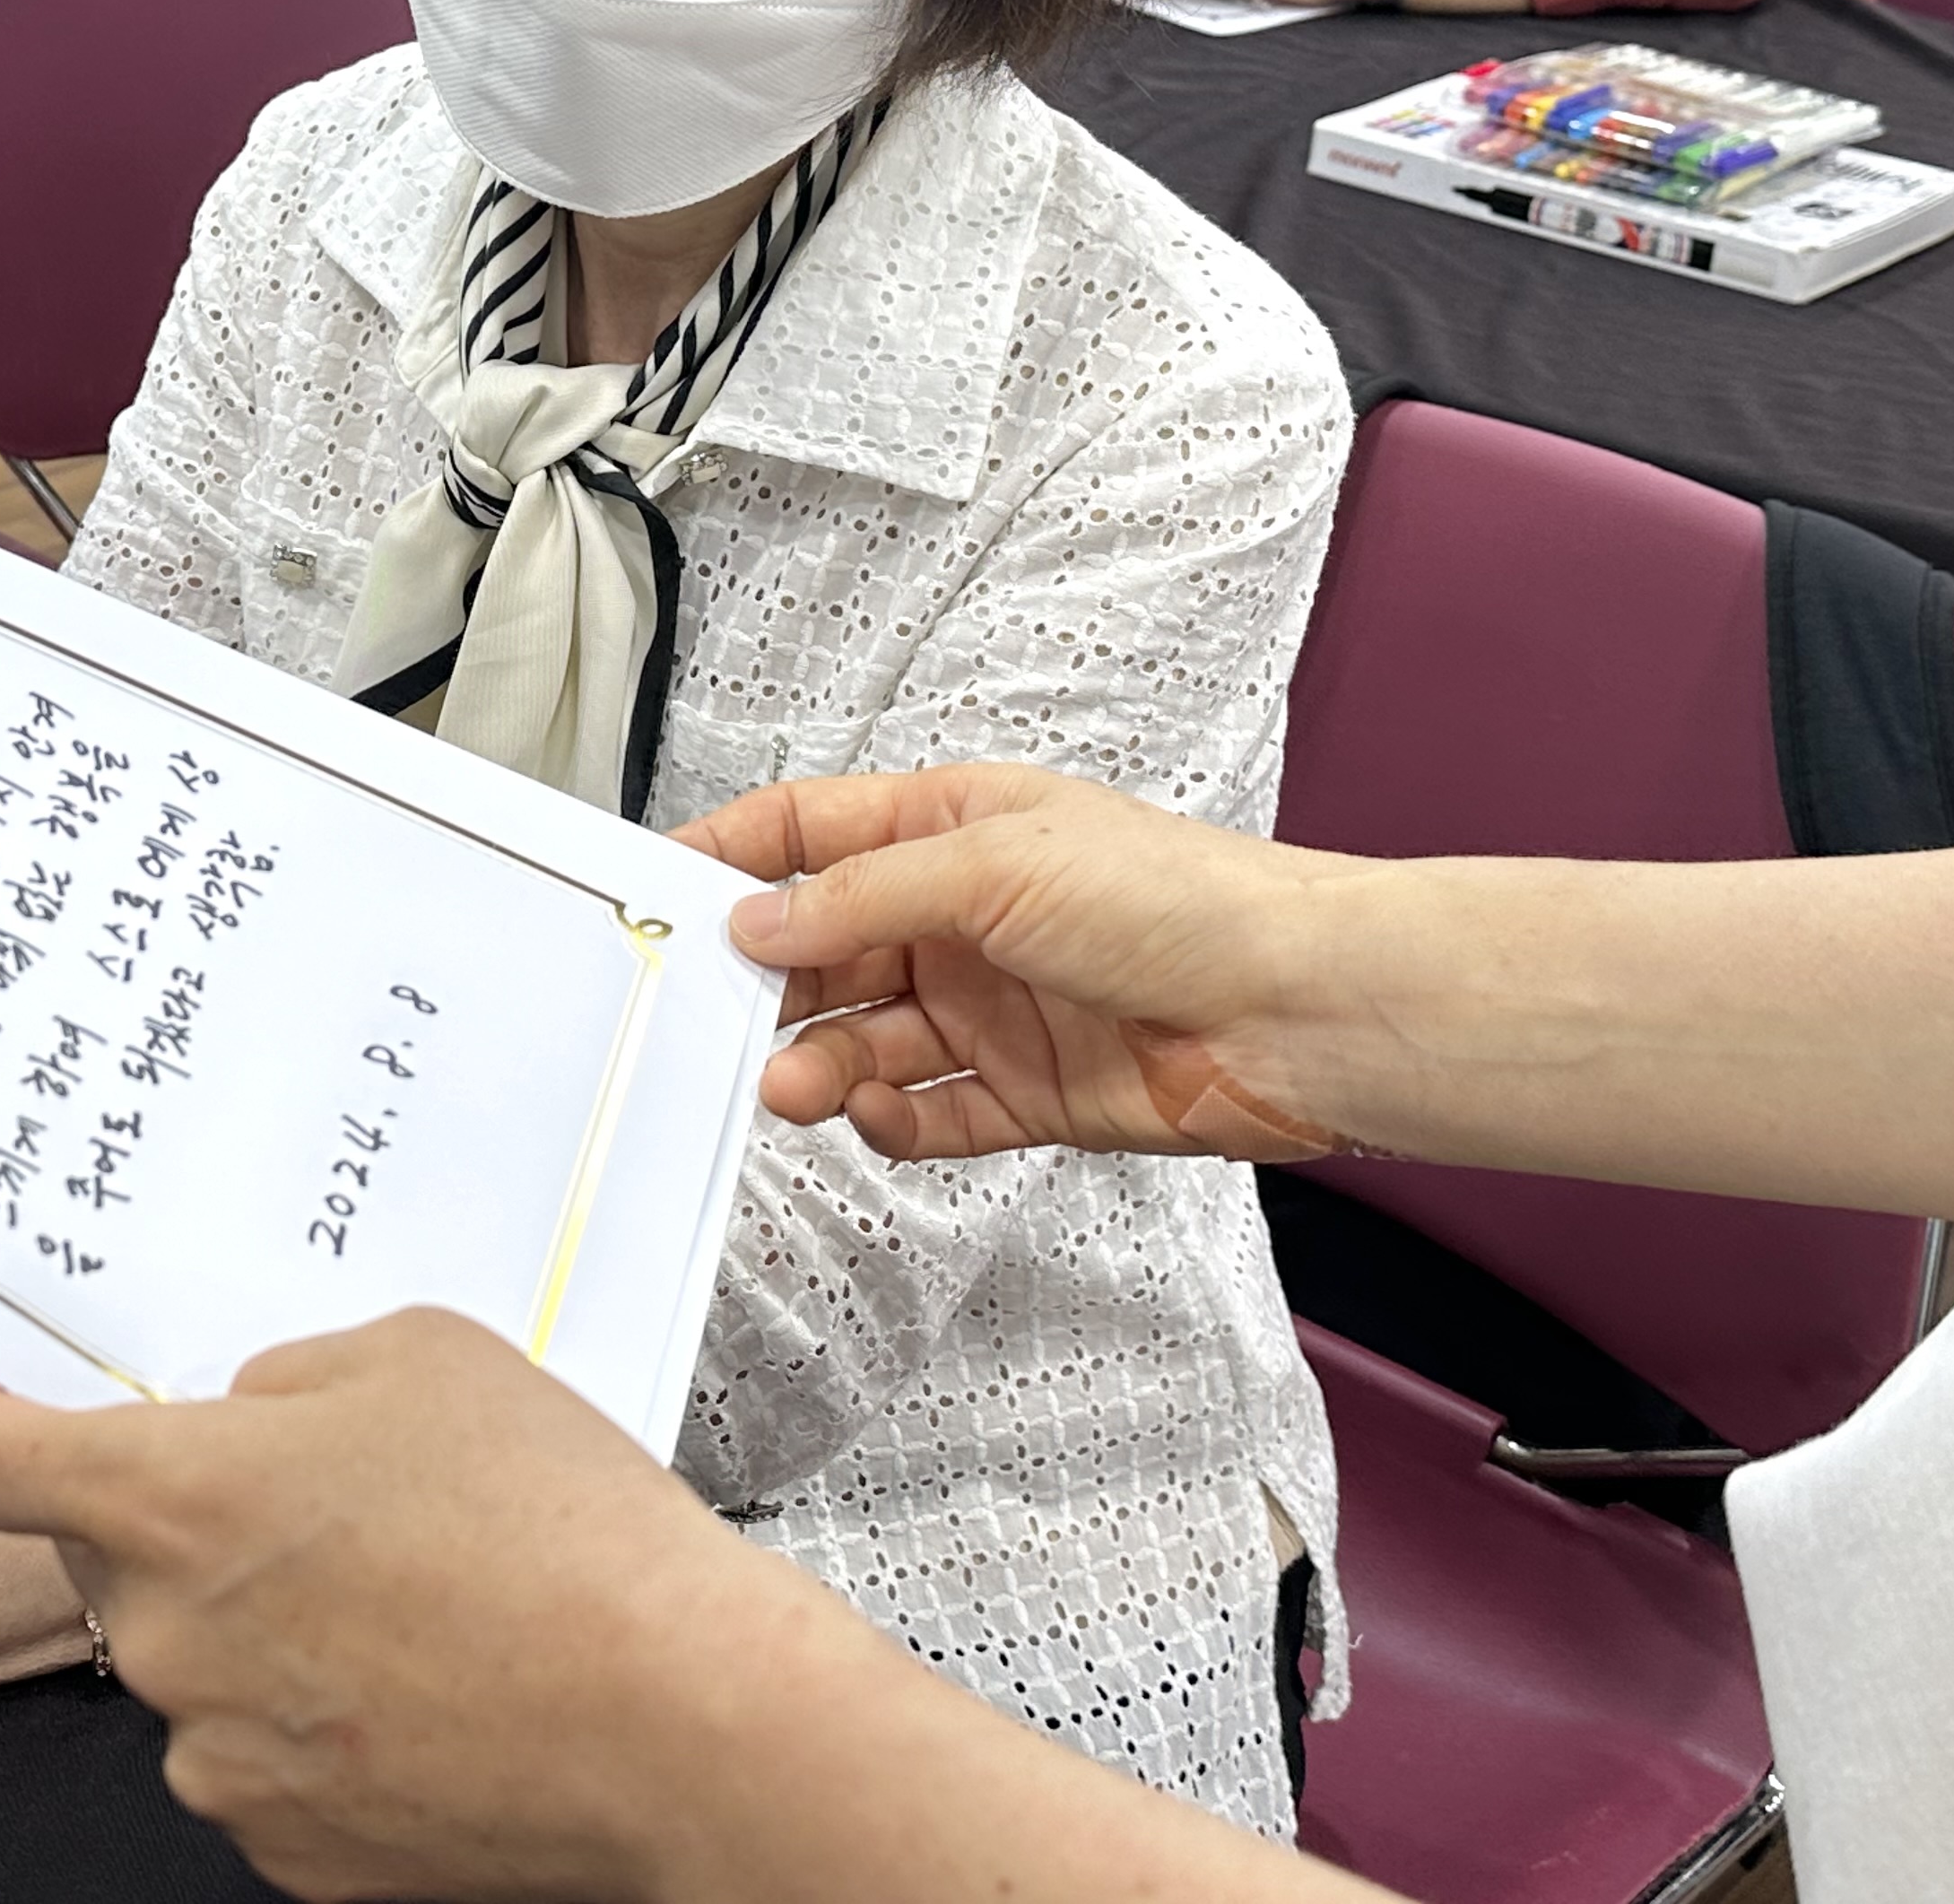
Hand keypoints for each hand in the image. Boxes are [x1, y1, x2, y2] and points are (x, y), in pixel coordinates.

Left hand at [0, 1312, 875, 1903]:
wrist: (680, 1724)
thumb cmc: (561, 1522)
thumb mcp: (426, 1354)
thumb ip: (293, 1374)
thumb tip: (246, 1415)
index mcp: (174, 1497)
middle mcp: (164, 1638)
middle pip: (110, 1555)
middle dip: (188, 1513)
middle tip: (327, 1491)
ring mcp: (218, 1760)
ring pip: (197, 1657)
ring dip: (268, 1618)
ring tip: (420, 1594)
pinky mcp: (287, 1850)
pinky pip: (266, 1754)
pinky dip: (326, 1715)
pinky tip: (437, 1680)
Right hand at [678, 764, 1352, 1164]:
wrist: (1298, 1008)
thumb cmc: (1178, 898)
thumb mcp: (996, 865)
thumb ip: (862, 894)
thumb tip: (752, 917)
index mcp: (952, 829)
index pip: (808, 833)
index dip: (731, 857)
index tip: (655, 894)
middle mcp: (963, 918)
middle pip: (824, 950)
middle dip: (767, 987)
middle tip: (714, 1023)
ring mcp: (991, 1008)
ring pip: (865, 1041)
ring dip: (818, 1064)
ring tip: (790, 1087)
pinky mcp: (1026, 1093)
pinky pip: (928, 1115)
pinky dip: (892, 1124)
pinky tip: (877, 1119)